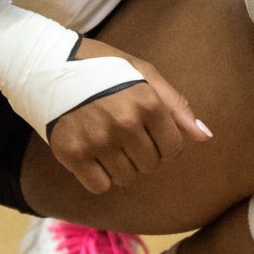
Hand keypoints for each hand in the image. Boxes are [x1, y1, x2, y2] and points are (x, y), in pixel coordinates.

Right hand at [46, 39, 210, 194]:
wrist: (47, 67)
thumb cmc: (103, 68)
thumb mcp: (143, 73)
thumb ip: (176, 106)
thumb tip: (205, 137)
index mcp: (147, 101)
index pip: (173, 147)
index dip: (164, 142)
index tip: (148, 130)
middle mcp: (125, 123)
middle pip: (151, 165)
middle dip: (143, 153)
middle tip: (124, 132)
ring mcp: (98, 141)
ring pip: (126, 177)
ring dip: (121, 165)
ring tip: (107, 140)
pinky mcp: (73, 155)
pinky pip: (100, 186)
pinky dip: (99, 176)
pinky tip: (92, 154)